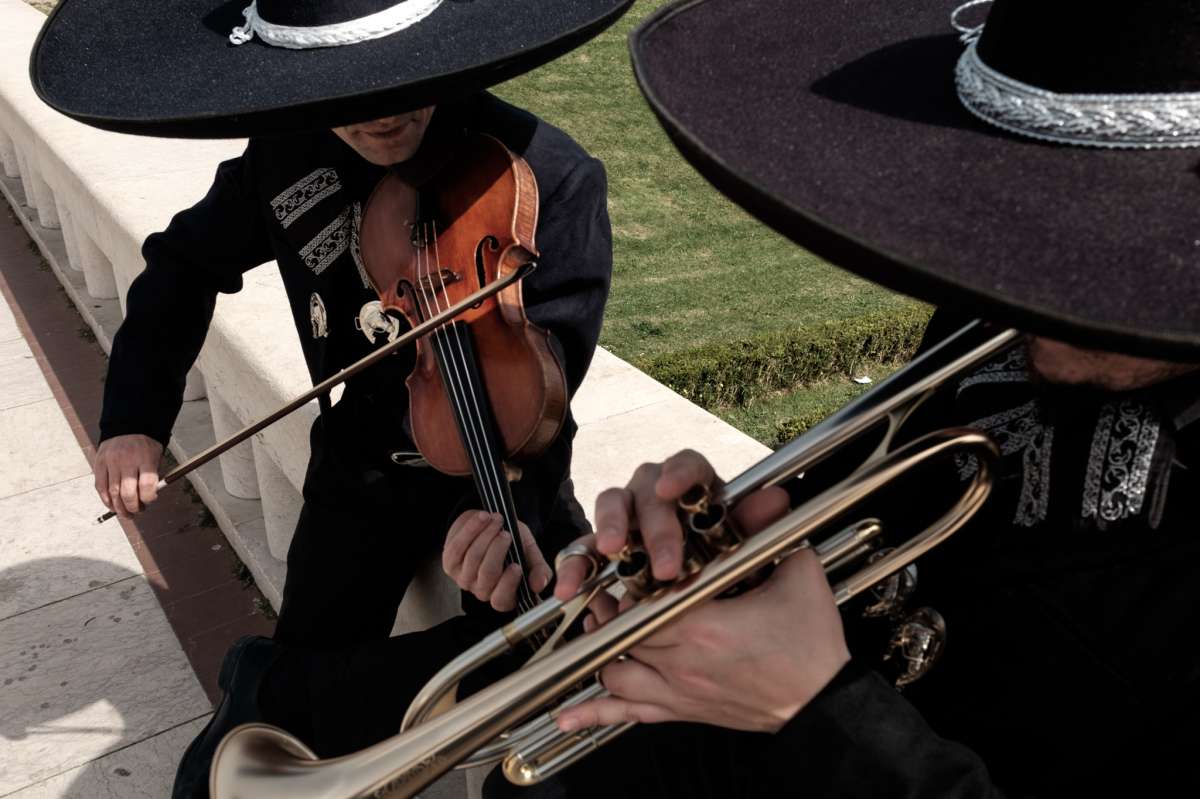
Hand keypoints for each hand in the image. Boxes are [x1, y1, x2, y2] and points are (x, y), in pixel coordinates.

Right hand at [93, 434, 163, 518]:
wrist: (128, 426)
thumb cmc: (145, 446)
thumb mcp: (156, 457)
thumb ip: (152, 477)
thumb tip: (146, 500)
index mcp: (145, 458)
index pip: (147, 484)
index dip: (149, 498)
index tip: (150, 500)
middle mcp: (127, 460)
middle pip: (127, 492)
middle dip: (132, 507)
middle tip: (136, 512)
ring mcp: (111, 462)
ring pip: (112, 492)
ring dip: (119, 508)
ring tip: (125, 513)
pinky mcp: (99, 463)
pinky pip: (100, 487)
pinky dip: (106, 499)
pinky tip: (112, 505)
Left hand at [443, 511, 551, 611]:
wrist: (491, 525)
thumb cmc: (513, 542)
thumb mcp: (529, 553)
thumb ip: (538, 568)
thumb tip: (539, 584)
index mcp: (504, 595)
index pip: (501, 600)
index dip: (508, 584)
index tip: (516, 565)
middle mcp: (482, 591)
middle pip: (487, 575)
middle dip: (497, 551)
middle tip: (506, 534)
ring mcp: (464, 579)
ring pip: (472, 559)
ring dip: (485, 535)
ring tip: (497, 520)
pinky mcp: (449, 564)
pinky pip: (456, 548)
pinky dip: (470, 530)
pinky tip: (482, 518)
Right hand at [555, 449, 788, 600]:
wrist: (709, 592)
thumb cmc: (724, 558)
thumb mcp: (744, 545)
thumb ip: (754, 524)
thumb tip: (776, 500)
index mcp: (695, 485)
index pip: (688, 464)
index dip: (679, 473)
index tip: (671, 489)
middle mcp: (657, 493)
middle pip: (647, 489)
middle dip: (655, 527)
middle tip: (666, 566)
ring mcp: (628, 516)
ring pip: (611, 503)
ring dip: (609, 526)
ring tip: (613, 551)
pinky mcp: (604, 546)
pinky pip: (585, 548)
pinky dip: (576, 566)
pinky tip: (570, 588)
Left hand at [557, 549, 849, 733]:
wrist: (823, 701)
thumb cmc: (812, 644)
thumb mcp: (797, 578)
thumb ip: (773, 536)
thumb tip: (772, 496)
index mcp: (704, 624)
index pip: (643, 596)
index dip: (630, 580)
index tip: (630, 565)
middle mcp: (681, 660)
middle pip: (621, 628)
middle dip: (614, 607)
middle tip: (615, 588)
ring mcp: (678, 691)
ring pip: (614, 669)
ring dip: (602, 647)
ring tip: (600, 626)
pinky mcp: (682, 711)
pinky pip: (628, 714)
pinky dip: (595, 713)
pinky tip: (567, 715)